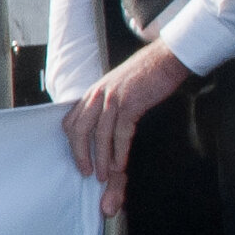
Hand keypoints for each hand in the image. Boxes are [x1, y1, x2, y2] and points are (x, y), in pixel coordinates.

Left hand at [60, 42, 190, 215]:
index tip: (78, 159)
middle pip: (80, 130)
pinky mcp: (130, 103)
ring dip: (101, 158)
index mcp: (92, 94)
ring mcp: (113, 99)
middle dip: (81, 155)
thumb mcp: (115, 87)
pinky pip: (121, 133)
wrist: (163, 60)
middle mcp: (97, 96)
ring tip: (104, 174)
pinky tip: (121, 164)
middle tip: (87, 172)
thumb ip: (104, 105)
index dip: (72, 143)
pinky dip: (120, 151)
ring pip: (100, 135)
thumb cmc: (142, 76)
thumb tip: (101, 127)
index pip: (71, 122)